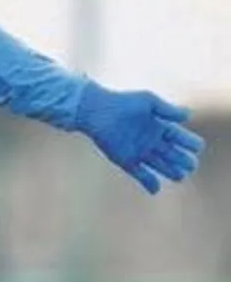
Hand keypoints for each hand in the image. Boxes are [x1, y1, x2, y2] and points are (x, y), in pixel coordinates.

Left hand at [75, 82, 205, 193]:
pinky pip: (143, 177)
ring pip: (164, 168)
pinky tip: (156, 187)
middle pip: (177, 157)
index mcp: (161, 127)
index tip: (193, 146)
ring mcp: (141, 152)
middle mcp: (154, 142)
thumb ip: (167, 109)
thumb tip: (188, 115)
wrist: (94, 110)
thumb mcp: (147, 101)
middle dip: (186, 162)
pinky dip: (150, 184)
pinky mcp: (127, 161)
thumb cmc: (122, 102)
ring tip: (178, 175)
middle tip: (188, 163)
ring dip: (174, 173)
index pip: (185, 140)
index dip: (192, 144)